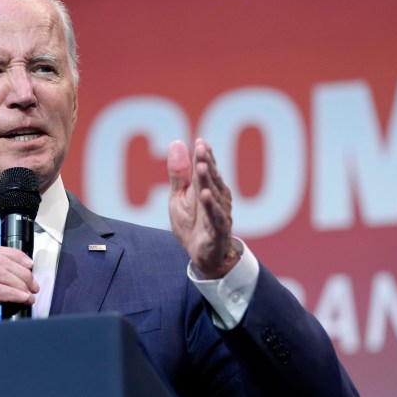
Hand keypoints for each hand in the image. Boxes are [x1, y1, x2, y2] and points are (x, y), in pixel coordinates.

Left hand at [167, 138, 237, 278]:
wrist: (202, 255)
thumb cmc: (192, 223)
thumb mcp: (179, 197)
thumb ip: (179, 173)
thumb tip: (176, 143)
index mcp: (208, 187)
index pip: (206, 168)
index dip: (204, 155)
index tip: (200, 141)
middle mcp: (218, 197)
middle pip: (211, 178)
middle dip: (206, 163)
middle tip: (201, 148)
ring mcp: (220, 213)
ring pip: (214, 194)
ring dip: (208, 180)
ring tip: (202, 167)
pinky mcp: (218, 230)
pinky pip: (215, 217)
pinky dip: (210, 206)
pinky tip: (205, 195)